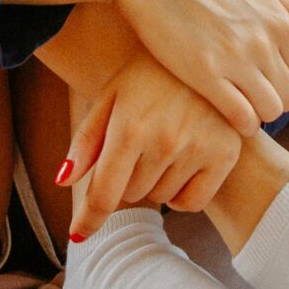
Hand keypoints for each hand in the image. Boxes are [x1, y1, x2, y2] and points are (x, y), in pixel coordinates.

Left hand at [57, 51, 246, 240]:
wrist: (202, 53)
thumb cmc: (148, 76)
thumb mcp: (110, 97)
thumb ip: (85, 141)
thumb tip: (62, 182)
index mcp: (129, 126)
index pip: (104, 193)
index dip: (89, 219)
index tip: (79, 235)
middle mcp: (164, 140)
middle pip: (132, 195)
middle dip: (128, 178)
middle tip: (140, 144)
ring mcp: (198, 148)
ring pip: (162, 198)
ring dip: (156, 181)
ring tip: (165, 143)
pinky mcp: (225, 154)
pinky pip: (193, 202)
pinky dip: (183, 193)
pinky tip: (184, 163)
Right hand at [105, 0, 288, 135]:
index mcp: (279, 21)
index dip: (280, 85)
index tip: (258, 85)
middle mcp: (265, 41)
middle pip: (288, 97)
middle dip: (271, 102)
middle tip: (246, 98)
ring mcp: (237, 58)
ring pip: (270, 111)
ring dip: (257, 115)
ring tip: (236, 107)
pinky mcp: (207, 74)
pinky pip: (243, 117)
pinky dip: (241, 124)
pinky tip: (225, 115)